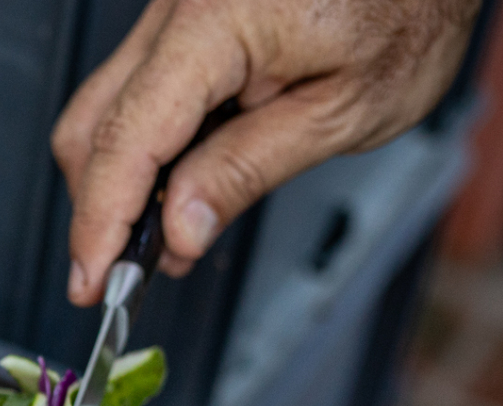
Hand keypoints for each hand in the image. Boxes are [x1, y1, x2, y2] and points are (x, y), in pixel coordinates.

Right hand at [52, 0, 480, 305]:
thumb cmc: (410, 10)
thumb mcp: (344, 111)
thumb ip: (248, 169)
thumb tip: (178, 229)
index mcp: (216, 24)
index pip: (127, 139)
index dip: (100, 222)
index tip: (93, 282)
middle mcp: (178, 7)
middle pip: (92, 126)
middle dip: (101, 207)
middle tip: (126, 273)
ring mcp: (173, 7)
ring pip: (103, 108)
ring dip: (122, 179)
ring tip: (171, 232)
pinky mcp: (182, 15)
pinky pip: (137, 86)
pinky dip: (147, 143)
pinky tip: (182, 182)